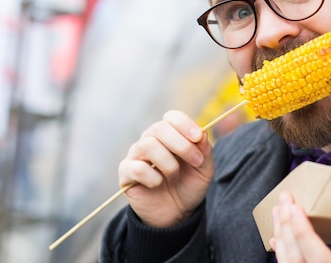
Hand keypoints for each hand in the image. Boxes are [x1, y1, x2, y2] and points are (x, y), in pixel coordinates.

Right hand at [118, 110, 214, 227]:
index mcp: (169, 135)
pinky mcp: (126, 174)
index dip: (185, 124)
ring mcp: (136, 156)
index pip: (171, 117)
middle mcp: (150, 140)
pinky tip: (158, 185)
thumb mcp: (204, 168)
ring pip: (148, 145)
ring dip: (169, 163)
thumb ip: (204, 150)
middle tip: (196, 162)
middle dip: (181, 145)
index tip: (198, 137)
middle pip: (159, 128)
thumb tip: (202, 133)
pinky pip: (137, 168)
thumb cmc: (189, 186)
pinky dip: (153, 178)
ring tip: (175, 176)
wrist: (176, 214)